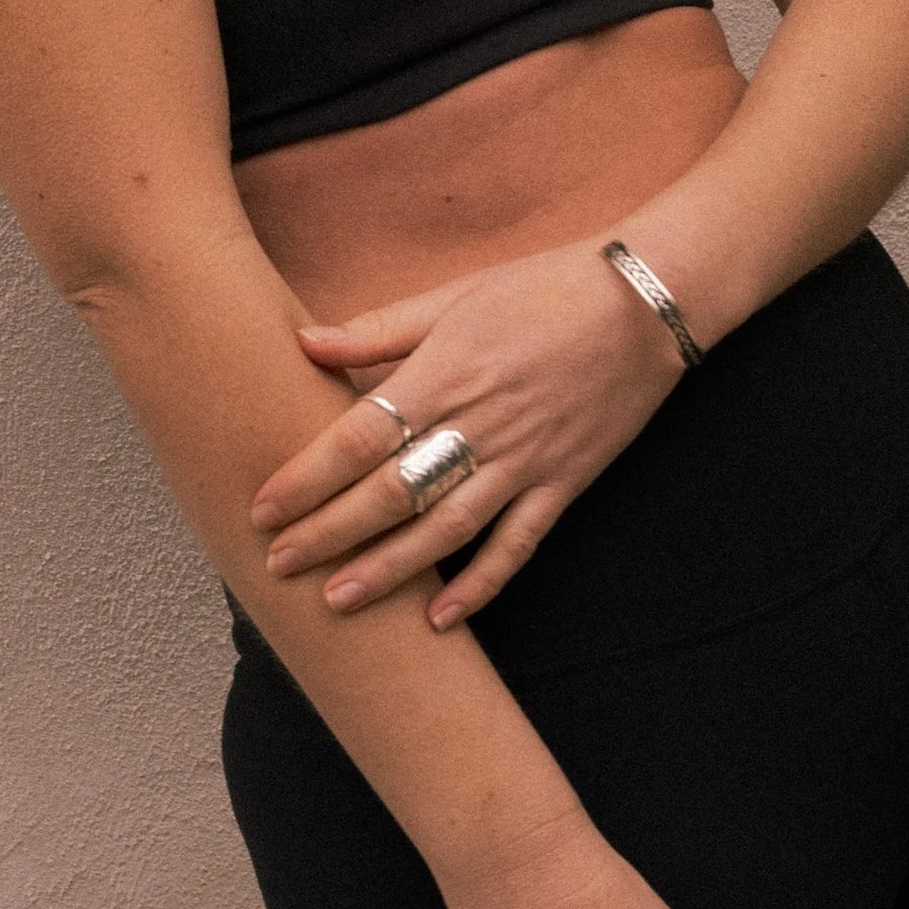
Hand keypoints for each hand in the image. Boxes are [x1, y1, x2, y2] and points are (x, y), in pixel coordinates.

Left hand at [248, 243, 686, 627]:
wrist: (646, 304)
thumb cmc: (544, 288)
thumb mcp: (456, 295)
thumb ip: (380, 328)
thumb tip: (304, 341)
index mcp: (446, 373)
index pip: (360, 435)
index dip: (309, 476)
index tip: (263, 507)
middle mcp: (480, 425)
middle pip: (391, 491)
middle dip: (329, 532)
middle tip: (277, 564)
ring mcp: (524, 462)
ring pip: (445, 530)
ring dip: (388, 569)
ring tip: (337, 600)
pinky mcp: (562, 485)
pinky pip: (517, 545)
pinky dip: (480, 585)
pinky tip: (440, 619)